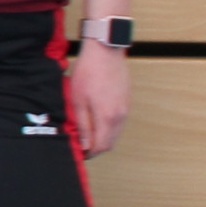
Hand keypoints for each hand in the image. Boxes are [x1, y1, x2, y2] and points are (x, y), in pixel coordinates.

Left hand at [66, 40, 130, 157]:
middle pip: (111, 143)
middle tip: (81, 144)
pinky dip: (109, 127)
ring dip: (103, 137)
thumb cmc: (89, 73)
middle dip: (96, 147)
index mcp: (108, 118)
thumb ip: (83, 126)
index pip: (102, 147)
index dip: (90, 153)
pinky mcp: (127, 102)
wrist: (105, 53)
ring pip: (116, 133)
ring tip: (86, 133)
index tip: (79, 153)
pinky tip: (96, 120)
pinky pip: (119, 122)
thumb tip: (85, 145)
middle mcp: (121, 117)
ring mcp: (126, 109)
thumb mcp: (78, 101)